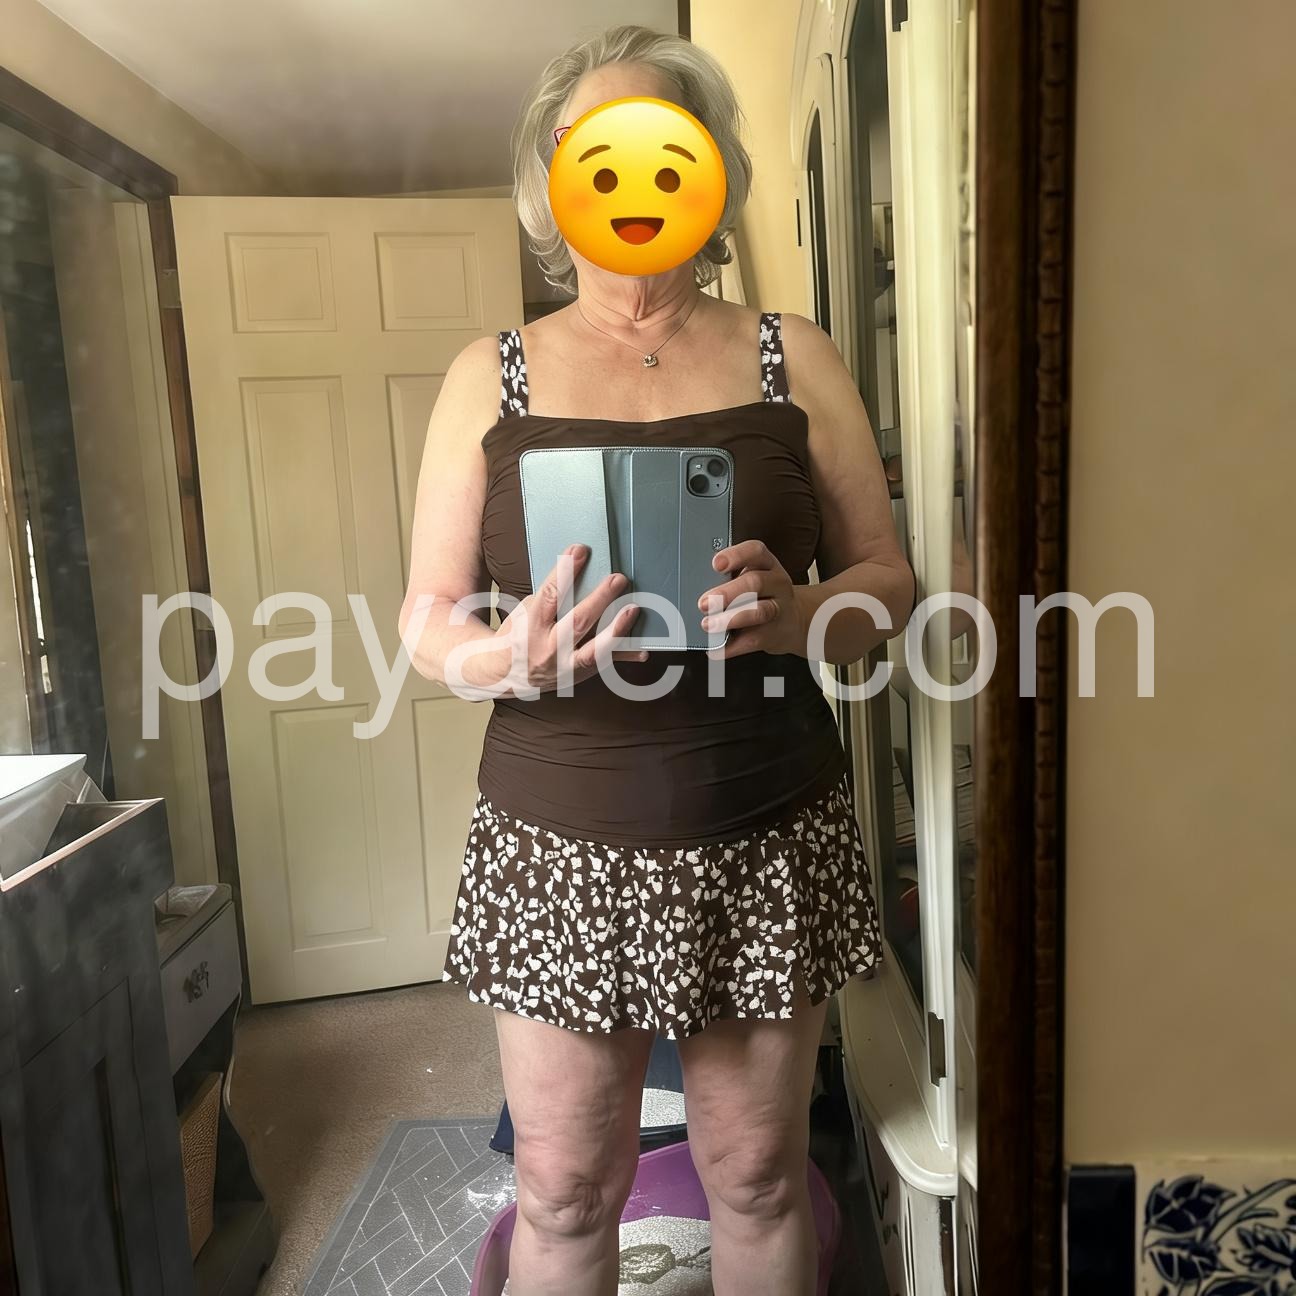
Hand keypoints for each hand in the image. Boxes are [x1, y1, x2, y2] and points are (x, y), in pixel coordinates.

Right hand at [490, 543, 646, 691]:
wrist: (506, 676)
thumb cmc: (517, 637)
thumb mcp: (523, 612)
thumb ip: (548, 594)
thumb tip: (573, 569)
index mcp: (531, 626)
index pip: (550, 595)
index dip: (565, 571)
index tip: (580, 550)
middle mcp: (548, 648)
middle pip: (576, 622)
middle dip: (600, 599)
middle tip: (618, 578)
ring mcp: (565, 665)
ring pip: (593, 651)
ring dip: (616, 630)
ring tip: (633, 609)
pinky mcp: (578, 676)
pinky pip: (605, 667)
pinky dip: (624, 657)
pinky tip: (643, 650)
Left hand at [697, 539, 807, 658]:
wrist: (793, 620)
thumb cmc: (762, 595)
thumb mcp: (753, 577)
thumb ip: (730, 578)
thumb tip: (695, 587)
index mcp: (767, 564)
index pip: (756, 551)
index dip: (737, 555)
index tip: (715, 564)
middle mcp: (776, 583)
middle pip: (755, 583)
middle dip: (727, 593)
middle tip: (704, 603)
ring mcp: (779, 609)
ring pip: (759, 611)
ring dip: (731, 619)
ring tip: (709, 625)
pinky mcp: (774, 634)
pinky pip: (753, 640)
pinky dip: (731, 647)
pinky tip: (715, 649)